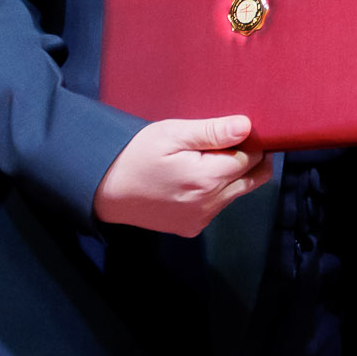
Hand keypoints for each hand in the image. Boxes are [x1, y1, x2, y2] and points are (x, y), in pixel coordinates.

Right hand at [90, 115, 271, 234]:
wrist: (104, 190)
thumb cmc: (136, 155)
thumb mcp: (172, 134)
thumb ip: (212, 132)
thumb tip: (246, 127)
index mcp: (207, 179)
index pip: (252, 158)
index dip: (249, 142)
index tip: (237, 131)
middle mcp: (209, 204)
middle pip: (252, 180)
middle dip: (250, 160)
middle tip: (231, 142)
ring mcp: (200, 220)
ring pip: (236, 194)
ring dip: (232, 176)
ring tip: (205, 159)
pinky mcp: (190, 228)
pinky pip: (217, 208)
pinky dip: (215, 192)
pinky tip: (194, 178)